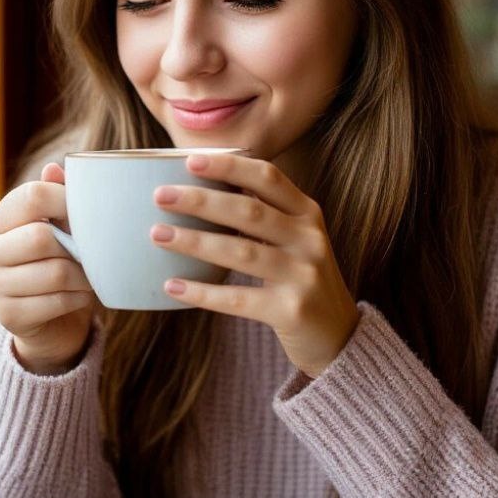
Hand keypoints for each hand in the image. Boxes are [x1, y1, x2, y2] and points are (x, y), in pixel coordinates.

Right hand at [0, 163, 95, 373]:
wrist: (51, 321)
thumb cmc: (57, 263)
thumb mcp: (59, 226)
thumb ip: (57, 196)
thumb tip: (54, 169)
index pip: (33, 196)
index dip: (69, 201)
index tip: (91, 212)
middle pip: (42, 237)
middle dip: (77, 247)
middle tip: (93, 253)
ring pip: (55, 272)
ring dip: (84, 276)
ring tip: (90, 275)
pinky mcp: (8, 316)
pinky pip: (58, 301)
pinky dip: (79, 298)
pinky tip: (81, 296)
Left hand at [150, 154, 358, 377]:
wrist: (339, 337)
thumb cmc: (302, 281)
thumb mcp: (295, 241)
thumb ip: (263, 217)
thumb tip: (202, 190)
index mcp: (307, 215)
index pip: (268, 178)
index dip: (229, 166)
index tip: (190, 160)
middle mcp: (309, 240)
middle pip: (249, 211)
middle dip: (201, 200)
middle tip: (160, 196)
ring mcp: (303, 275)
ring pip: (241, 251)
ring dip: (195, 241)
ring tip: (158, 235)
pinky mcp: (291, 311)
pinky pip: (238, 299)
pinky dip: (202, 292)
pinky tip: (173, 286)